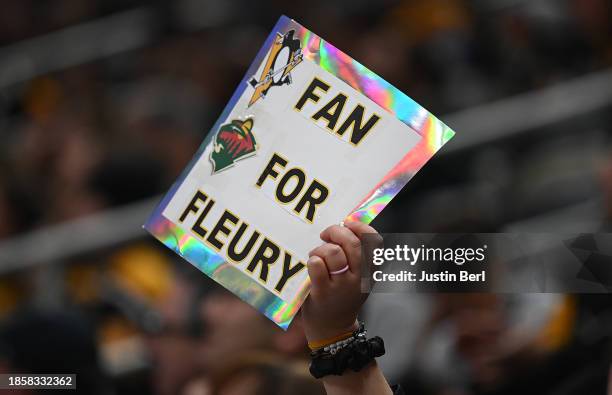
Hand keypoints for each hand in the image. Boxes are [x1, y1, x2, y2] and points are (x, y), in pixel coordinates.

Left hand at [301, 221, 378, 343]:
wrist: (333, 330)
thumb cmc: (342, 297)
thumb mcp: (358, 278)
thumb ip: (356, 256)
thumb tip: (345, 225)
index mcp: (371, 272)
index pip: (373, 241)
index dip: (360, 227)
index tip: (347, 223)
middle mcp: (359, 278)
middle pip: (351, 243)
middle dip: (336, 231)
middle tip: (326, 235)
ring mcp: (341, 286)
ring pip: (333, 252)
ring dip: (320, 249)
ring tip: (317, 256)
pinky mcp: (323, 292)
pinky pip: (317, 264)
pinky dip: (312, 260)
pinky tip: (312, 265)